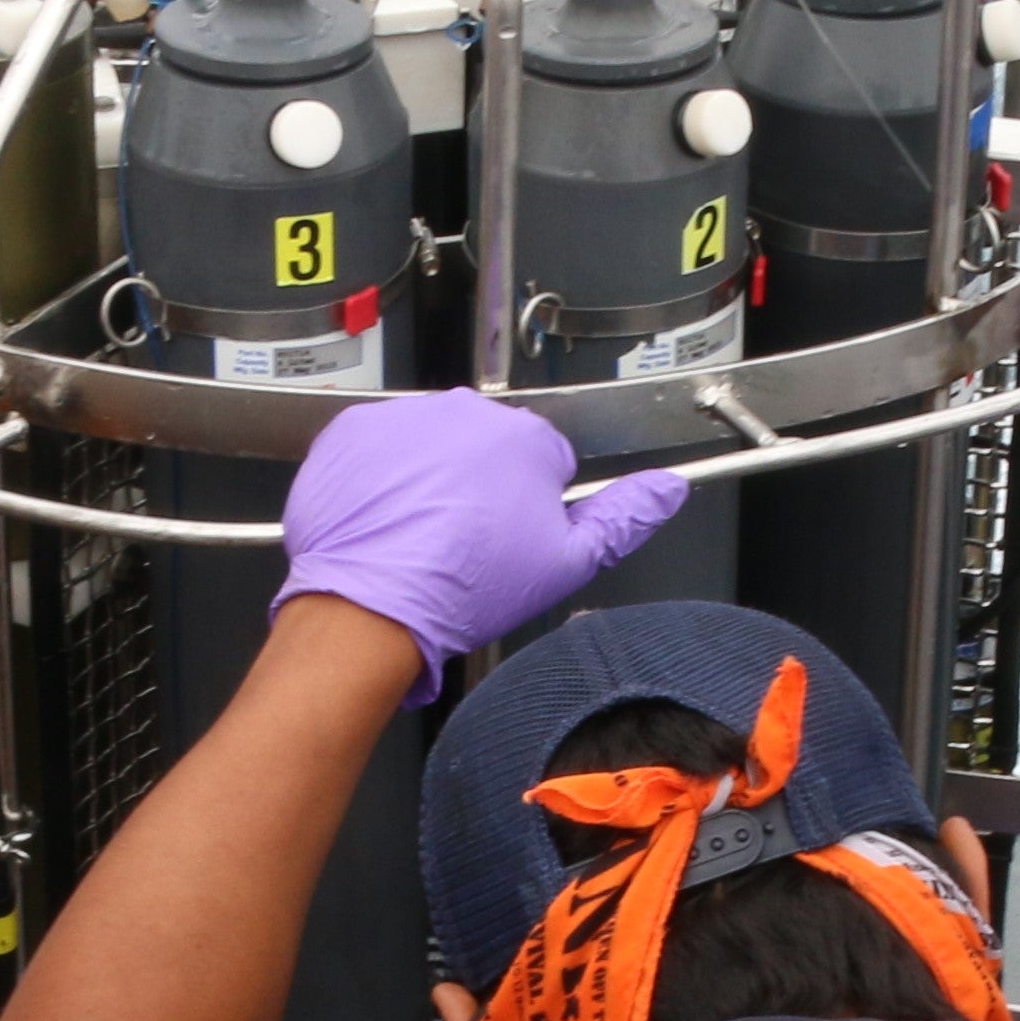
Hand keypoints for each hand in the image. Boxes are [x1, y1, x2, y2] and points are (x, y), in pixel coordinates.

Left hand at [270, 390, 688, 703]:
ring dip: (431, 479)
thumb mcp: (566, 564)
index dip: (534, 504)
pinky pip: (378, 448)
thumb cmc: (463, 589)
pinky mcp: (353, 431)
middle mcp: (466, 414)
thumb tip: (666, 489)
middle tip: (466, 544)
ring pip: (432, 444)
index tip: (513, 536)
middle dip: (482, 485)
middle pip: (487, 446)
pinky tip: (386, 522)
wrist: (371, 607)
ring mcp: (406, 418)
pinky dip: (381, 479)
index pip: (546, 459)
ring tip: (424, 536)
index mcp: (527, 438)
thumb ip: (624, 518)